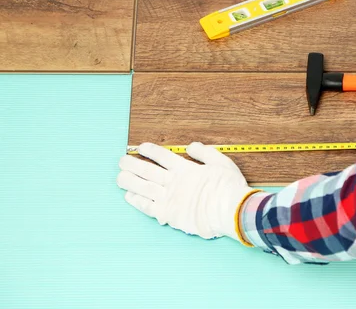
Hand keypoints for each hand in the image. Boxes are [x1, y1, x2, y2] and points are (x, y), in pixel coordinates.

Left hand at [117, 142, 254, 241]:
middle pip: (148, 171)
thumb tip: (191, 146)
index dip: (150, 150)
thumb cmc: (229, 188)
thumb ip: (205, 153)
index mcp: (186, 169)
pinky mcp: (168, 214)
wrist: (230, 211)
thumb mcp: (222, 162)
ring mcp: (169, 198)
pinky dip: (137, 201)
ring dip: (130, 181)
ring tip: (120, 177)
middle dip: (133, 164)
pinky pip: (147, 207)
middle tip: (122, 161)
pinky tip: (129, 196)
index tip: (140, 147)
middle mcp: (174, 182)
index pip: (163, 156)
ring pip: (143, 187)